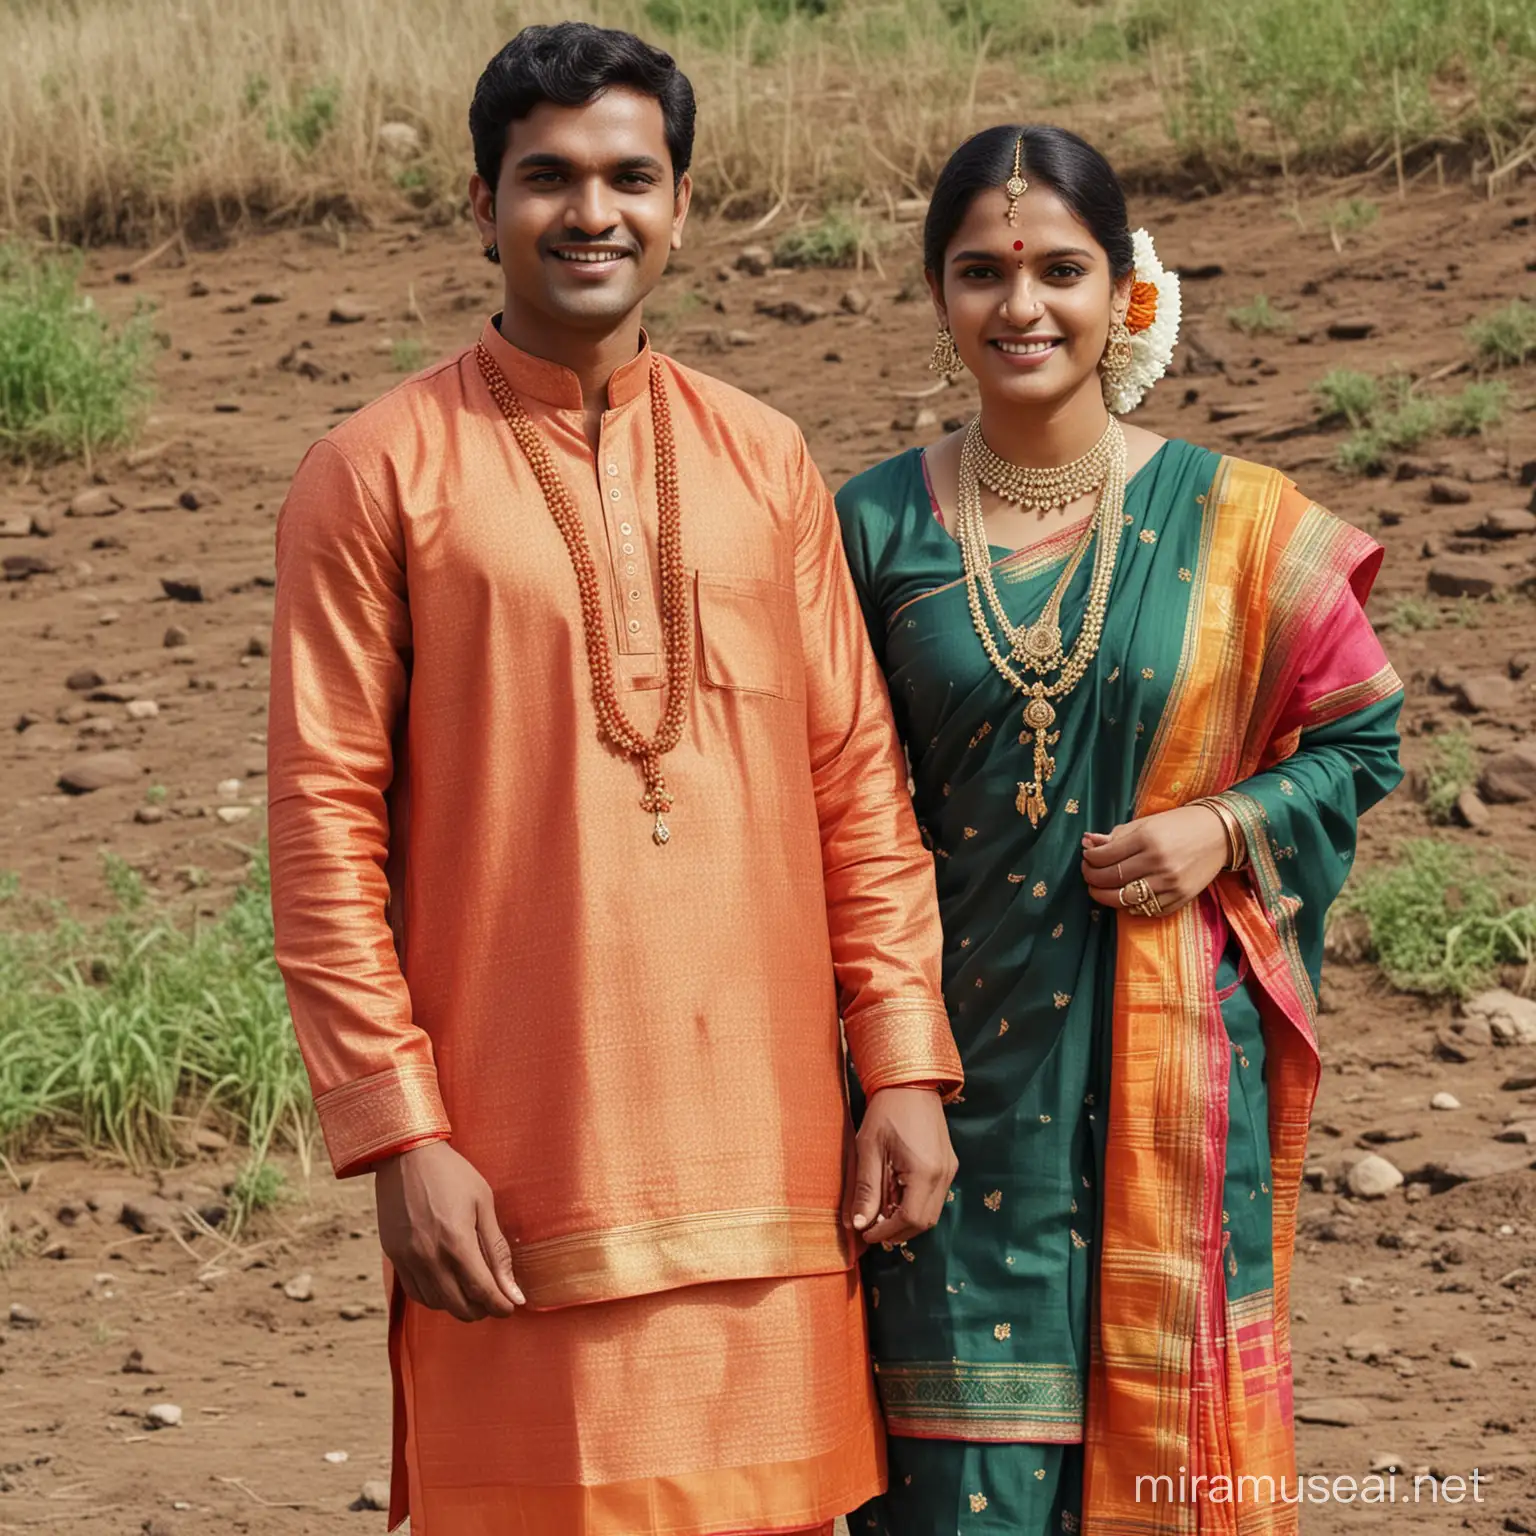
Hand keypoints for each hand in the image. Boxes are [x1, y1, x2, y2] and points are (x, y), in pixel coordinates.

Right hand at [375, 1141, 523, 1321]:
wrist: (407, 1156)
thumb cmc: (452, 1174)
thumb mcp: (484, 1204)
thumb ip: (497, 1250)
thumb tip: (515, 1291)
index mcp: (456, 1243)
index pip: (483, 1292)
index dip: (500, 1305)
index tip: (511, 1305)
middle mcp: (429, 1257)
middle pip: (460, 1306)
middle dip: (482, 1309)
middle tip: (495, 1297)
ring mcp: (408, 1259)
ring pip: (437, 1304)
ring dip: (458, 1305)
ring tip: (472, 1289)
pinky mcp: (394, 1257)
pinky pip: (416, 1293)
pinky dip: (435, 1297)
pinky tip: (447, 1284)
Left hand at [845, 1087, 957, 1246]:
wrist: (911, 1082)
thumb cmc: (887, 1111)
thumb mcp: (869, 1149)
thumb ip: (866, 1189)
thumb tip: (859, 1223)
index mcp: (924, 1171)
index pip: (910, 1219)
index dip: (887, 1232)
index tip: (866, 1232)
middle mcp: (943, 1174)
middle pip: (924, 1222)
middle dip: (897, 1231)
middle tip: (871, 1227)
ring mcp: (949, 1169)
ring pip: (931, 1212)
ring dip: (907, 1220)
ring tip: (881, 1213)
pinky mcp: (948, 1164)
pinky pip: (934, 1197)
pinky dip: (915, 1205)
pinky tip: (895, 1197)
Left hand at [1080, 804, 1228, 917]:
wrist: (1220, 834)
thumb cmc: (1180, 825)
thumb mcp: (1146, 823)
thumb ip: (1116, 835)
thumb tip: (1087, 842)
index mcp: (1148, 839)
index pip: (1105, 856)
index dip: (1089, 859)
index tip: (1087, 857)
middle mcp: (1159, 863)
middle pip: (1112, 879)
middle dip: (1092, 878)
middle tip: (1088, 874)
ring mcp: (1171, 884)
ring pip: (1125, 900)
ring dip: (1105, 896)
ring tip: (1099, 888)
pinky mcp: (1181, 898)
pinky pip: (1147, 910)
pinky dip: (1131, 906)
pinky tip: (1124, 897)